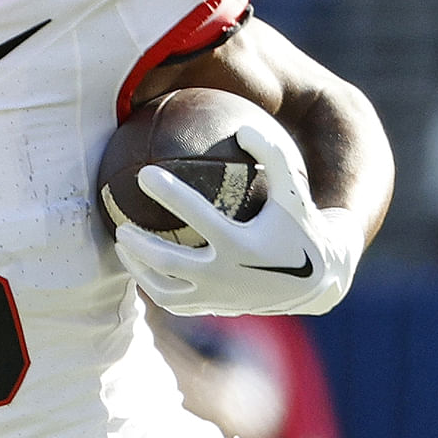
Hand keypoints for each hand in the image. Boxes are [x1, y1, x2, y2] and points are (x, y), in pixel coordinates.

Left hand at [113, 120, 363, 315]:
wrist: (317, 280)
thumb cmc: (298, 224)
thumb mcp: (293, 190)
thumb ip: (273, 155)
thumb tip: (242, 127)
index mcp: (243, 245)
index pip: (198, 216)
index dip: (169, 193)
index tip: (144, 174)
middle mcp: (227, 276)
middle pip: (168, 261)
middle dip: (138, 243)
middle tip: (120, 223)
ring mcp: (218, 298)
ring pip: (164, 288)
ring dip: (138, 268)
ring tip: (122, 245)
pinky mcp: (214, 310)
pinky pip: (173, 301)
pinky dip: (152, 285)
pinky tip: (140, 266)